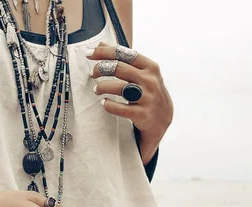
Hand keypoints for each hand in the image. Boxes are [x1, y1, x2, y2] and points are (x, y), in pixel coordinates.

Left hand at [88, 42, 173, 161]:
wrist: (162, 119)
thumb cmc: (148, 92)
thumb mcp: (141, 73)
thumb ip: (123, 59)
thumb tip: (101, 44)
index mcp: (150, 67)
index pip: (124, 53)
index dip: (104, 52)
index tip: (89, 54)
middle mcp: (150, 81)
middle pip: (119, 68)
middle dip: (100, 69)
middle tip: (92, 73)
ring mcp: (147, 98)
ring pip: (119, 88)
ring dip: (102, 87)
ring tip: (96, 89)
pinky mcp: (142, 114)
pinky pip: (121, 108)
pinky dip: (109, 105)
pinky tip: (104, 103)